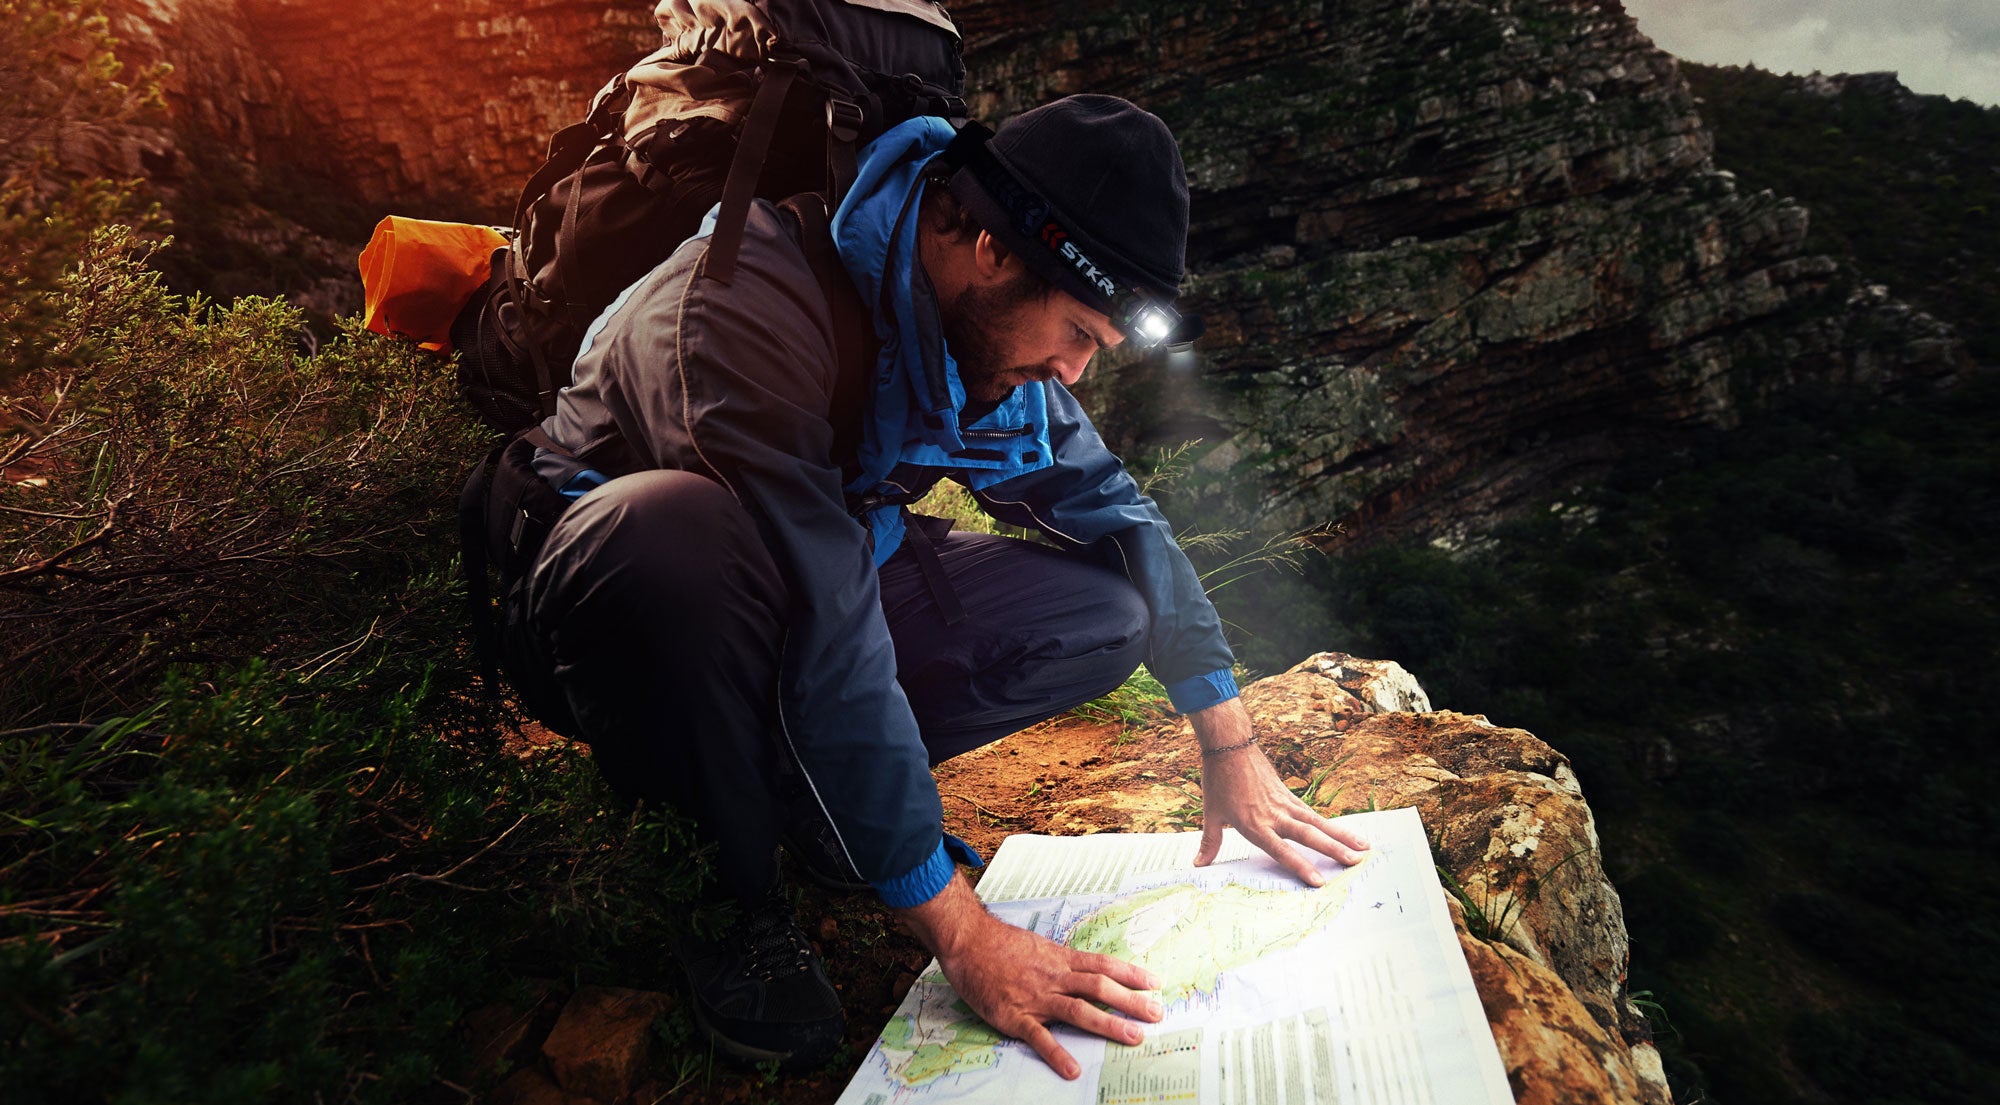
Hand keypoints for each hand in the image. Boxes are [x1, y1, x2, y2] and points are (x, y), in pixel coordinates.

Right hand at [895, 872, 1163, 1078]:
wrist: (967, 940)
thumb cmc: (998, 943)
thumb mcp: (1036, 946)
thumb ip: (1059, 960)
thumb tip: (1081, 968)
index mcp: (1060, 959)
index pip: (1103, 965)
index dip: (1131, 974)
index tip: (1154, 982)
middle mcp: (1055, 977)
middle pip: (1100, 988)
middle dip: (1131, 1001)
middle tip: (1156, 1013)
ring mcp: (1037, 997)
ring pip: (1080, 1010)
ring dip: (1109, 1025)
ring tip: (1134, 1037)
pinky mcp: (1015, 1016)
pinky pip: (1039, 1037)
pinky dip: (1057, 1054)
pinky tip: (1072, 1069)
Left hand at [1189, 698, 1370, 884]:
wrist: (1230, 746)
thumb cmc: (1218, 780)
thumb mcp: (1211, 813)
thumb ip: (1210, 842)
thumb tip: (1199, 864)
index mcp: (1255, 824)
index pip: (1282, 850)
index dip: (1301, 866)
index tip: (1319, 881)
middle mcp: (1275, 815)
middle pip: (1309, 835)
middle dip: (1334, 850)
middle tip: (1355, 862)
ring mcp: (1285, 803)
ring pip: (1318, 822)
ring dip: (1341, 835)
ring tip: (1363, 847)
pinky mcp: (1289, 794)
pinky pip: (1312, 813)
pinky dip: (1329, 824)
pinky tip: (1344, 833)